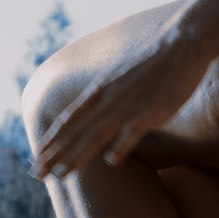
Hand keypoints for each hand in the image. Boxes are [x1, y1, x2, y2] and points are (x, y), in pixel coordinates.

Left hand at [26, 22, 208, 178]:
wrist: (181, 42)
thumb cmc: (155, 62)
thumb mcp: (123, 77)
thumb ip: (109, 95)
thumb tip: (99, 110)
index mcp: (101, 90)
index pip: (69, 119)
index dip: (52, 139)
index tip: (38, 158)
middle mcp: (109, 97)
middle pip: (77, 130)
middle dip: (55, 153)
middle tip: (37, 174)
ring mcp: (130, 103)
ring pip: (98, 132)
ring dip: (78, 154)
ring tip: (61, 174)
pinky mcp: (153, 108)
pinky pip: (134, 129)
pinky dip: (122, 145)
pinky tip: (111, 163)